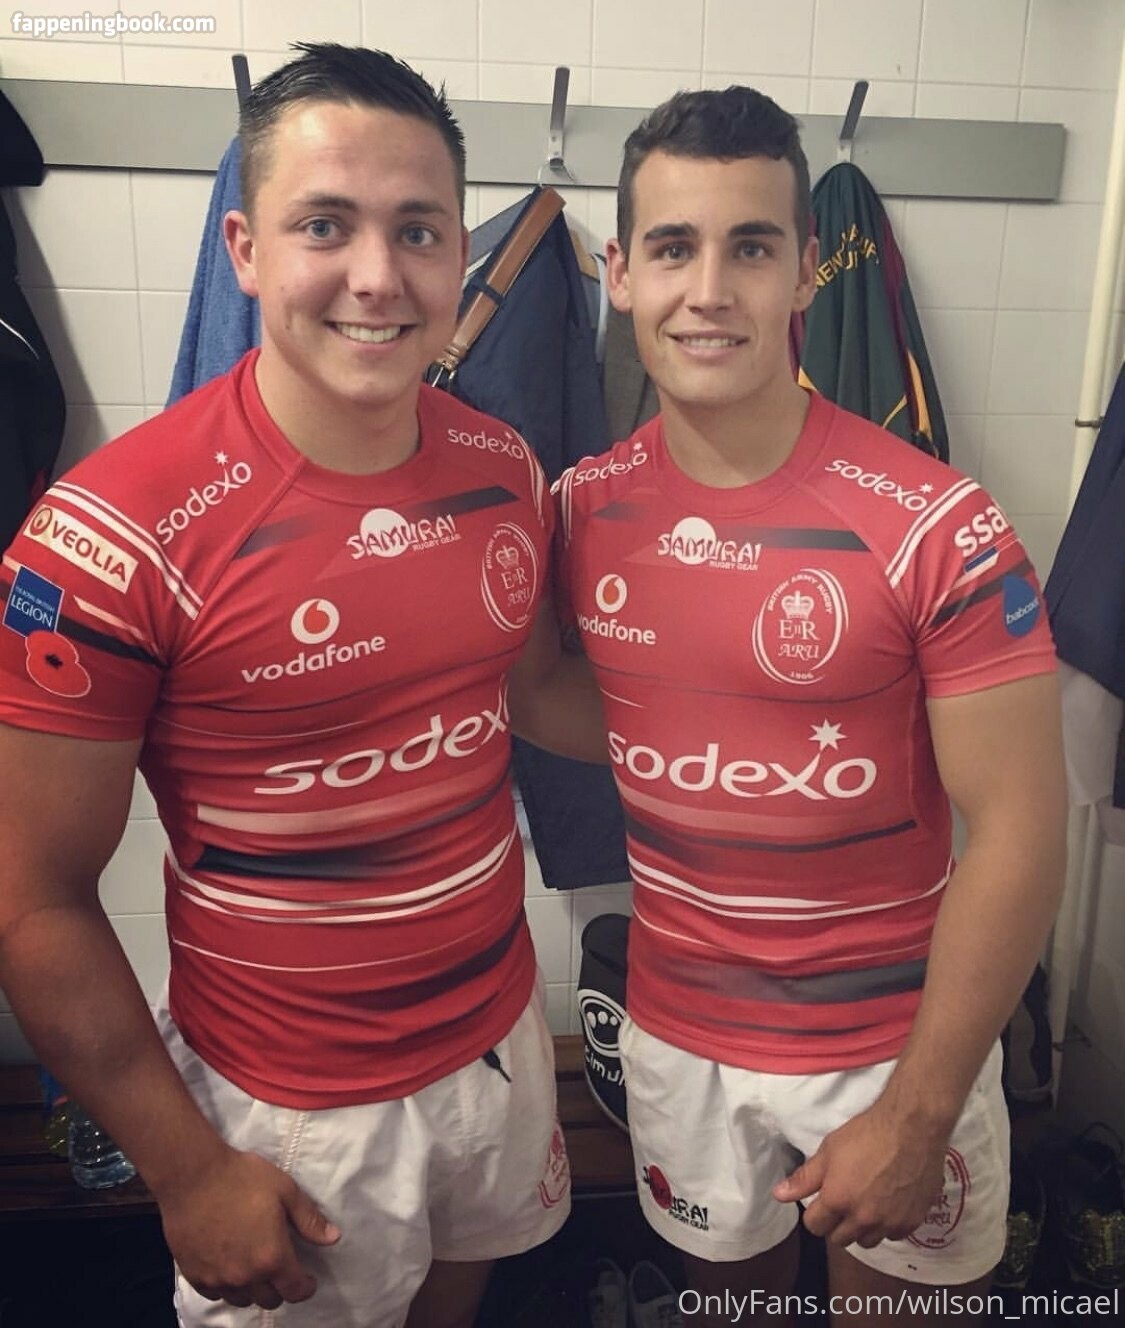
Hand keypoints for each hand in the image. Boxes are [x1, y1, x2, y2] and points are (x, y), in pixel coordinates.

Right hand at [158, 1145, 340, 1309]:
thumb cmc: (242, 1178)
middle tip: (281, 1268)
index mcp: (272, 1257)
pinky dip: (227, 1285)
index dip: (305, 1287)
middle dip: (280, 1288)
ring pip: (242, 1299)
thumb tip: (333, 1238)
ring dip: (253, 1289)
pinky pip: (216, 1293)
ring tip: (255, 1267)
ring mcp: (218, 1279)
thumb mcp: (285, 1191)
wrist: (193, 1176)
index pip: (295, 1291)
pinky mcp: (194, 1276)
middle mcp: (245, 1276)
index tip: (308, 1280)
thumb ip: (309, 1219)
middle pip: (269, 1300)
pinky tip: (228, 1265)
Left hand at [772, 1101, 947, 1248]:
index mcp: (837, 1200)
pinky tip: (887, 1206)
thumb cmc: (866, 1134)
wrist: (912, 1128)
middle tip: (841, 1203)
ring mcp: (889, 1223)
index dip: (814, 1214)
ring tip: (863, 1206)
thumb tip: (779, 1195)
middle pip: (840, 1239)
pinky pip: (893, 1235)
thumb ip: (804, 1178)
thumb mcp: (829, 1150)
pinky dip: (887, 1226)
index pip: (815, 1227)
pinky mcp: (912, 1221)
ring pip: (867, 1241)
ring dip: (861, 1229)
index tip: (820, 1202)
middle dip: (835, 1225)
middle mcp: (863, 1218)